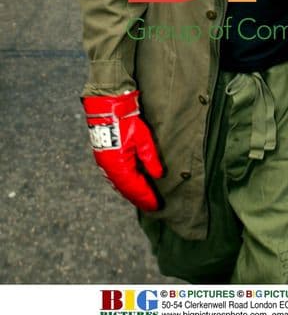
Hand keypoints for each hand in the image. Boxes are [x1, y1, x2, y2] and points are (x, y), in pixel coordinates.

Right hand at [83, 90, 163, 210]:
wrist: (108, 107)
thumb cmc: (125, 121)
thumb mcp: (143, 139)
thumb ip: (150, 158)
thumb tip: (158, 175)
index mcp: (119, 166)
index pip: (135, 187)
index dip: (146, 197)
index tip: (157, 205)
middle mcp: (109, 169)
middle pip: (126, 189)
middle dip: (139, 198)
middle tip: (151, 206)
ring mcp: (104, 164)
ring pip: (119, 184)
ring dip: (131, 192)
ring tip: (142, 198)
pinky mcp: (103, 158)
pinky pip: (115, 177)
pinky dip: (124, 184)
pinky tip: (130, 185)